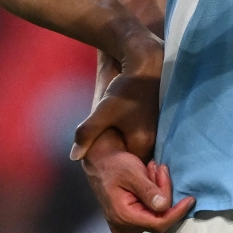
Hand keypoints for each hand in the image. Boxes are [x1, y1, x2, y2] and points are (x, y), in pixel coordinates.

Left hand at [72, 31, 162, 161]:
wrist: (146, 64)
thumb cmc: (125, 89)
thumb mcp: (103, 111)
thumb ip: (87, 134)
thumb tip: (74, 156)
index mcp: (143, 142)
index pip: (130, 169)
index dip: (115, 168)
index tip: (101, 167)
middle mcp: (155, 140)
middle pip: (136, 160)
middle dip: (121, 159)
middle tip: (103, 155)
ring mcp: (158, 131)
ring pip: (140, 148)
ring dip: (126, 147)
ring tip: (111, 143)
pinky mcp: (158, 122)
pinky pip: (144, 138)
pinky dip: (132, 137)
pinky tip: (121, 130)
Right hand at [82, 129, 193, 232]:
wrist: (99, 163)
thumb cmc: (114, 165)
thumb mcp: (132, 172)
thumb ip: (147, 190)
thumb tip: (164, 206)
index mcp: (123, 217)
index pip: (159, 223)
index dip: (177, 212)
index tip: (190, 199)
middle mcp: (123, 228)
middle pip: (158, 218)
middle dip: (164, 193)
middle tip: (159, 169)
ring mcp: (125, 228)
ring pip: (155, 215)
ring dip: (159, 193)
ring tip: (151, 171)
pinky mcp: (128, 223)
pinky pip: (149, 214)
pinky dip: (154, 198)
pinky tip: (148, 181)